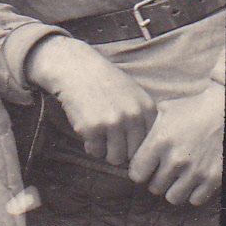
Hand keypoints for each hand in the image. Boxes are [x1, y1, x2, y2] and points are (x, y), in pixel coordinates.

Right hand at [25, 36, 156, 165]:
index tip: (124, 135)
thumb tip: (146, 155)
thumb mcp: (134, 95)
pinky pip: (95, 152)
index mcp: (148, 109)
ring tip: (99, 131)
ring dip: (106, 149)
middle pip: (133, 154)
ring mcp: (113, 123)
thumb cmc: (105, 83)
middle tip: (109, 134)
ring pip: (115, 158)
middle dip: (121, 149)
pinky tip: (87, 126)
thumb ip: (144, 120)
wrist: (76, 68)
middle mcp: (133, 117)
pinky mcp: (92, 128)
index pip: (149, 145)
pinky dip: (90, 144)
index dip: (135, 144)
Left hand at [128, 82, 224, 205]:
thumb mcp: (162, 112)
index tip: (144, 167)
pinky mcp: (213, 179)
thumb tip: (128, 141)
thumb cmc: (190, 109)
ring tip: (177, 176)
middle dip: (156, 180)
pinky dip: (192, 192)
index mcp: (159, 141)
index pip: (136, 174)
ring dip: (173, 189)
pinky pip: (195, 200)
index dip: (139, 171)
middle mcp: (175, 159)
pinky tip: (192, 179)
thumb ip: (145, 129)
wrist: (225, 110)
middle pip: (154, 188)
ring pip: (173, 198)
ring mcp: (195, 171)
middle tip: (163, 170)